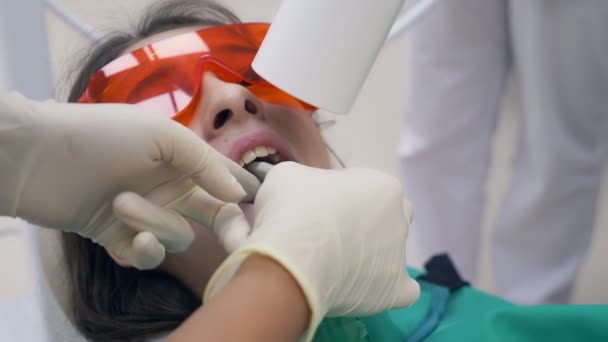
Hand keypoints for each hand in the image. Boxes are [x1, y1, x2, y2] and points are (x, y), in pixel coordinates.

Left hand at [0, 92, 258, 268]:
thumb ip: (206, 163)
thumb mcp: (162, 135)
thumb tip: (238, 193)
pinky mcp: (123, 239)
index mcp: (182, 160)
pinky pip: (150, 255)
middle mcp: (170, 188)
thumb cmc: (102, 136)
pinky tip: (131, 240)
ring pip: (178, 236)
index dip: (248, 190)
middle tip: (240, 243)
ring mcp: (148, 215)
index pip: (226, 176)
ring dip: (155, 224)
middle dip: (229, 227)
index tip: (270, 206)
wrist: (40, 158)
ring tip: (122, 203)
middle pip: (215, 214)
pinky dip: (145, 250)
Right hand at [204, 162, 419, 340]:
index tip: (317, 207)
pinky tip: (365, 289)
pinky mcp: (395, 291)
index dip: (340, 195)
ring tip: (337, 265)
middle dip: (366, 222)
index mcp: (382, 186)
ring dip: (372, 255)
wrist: (291, 260)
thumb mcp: (288, 175)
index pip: (366, 187)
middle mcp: (400, 219)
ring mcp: (400, 256)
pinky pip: (404, 291)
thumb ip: (306, 179)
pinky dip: (386, 289)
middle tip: (331, 233)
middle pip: (388, 217)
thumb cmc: (292, 209)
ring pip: (392, 253)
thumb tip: (303, 191)